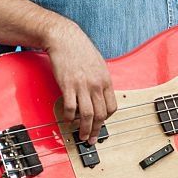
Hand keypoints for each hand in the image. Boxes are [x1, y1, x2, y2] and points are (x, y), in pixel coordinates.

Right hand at [44, 21, 116, 143]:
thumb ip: (100, 80)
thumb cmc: (80, 50)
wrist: (65, 38)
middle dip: (96, 130)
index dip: (106, 119)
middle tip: (90, 139)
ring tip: (80, 136)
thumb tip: (100, 95)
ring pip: (87, 114)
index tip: (100, 124)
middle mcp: (96, 84)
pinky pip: (70, 107)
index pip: (112, 107)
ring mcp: (82, 85)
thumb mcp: (98, 64)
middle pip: (100, 114)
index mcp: (105, 80)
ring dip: (84, 128)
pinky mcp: (68, 85)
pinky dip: (69, 117)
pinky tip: (68, 120)